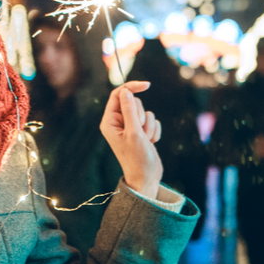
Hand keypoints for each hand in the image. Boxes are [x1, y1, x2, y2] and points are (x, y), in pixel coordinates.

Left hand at [100, 81, 162, 197]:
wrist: (146, 178)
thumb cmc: (137, 159)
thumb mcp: (134, 133)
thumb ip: (129, 111)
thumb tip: (126, 91)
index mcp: (109, 122)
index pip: (118, 95)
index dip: (132, 87)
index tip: (147, 85)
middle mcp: (118, 123)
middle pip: (133, 102)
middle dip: (141, 116)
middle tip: (140, 133)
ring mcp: (130, 128)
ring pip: (145, 112)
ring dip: (149, 126)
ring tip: (145, 141)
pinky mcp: (141, 132)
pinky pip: (152, 121)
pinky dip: (154, 131)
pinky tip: (150, 143)